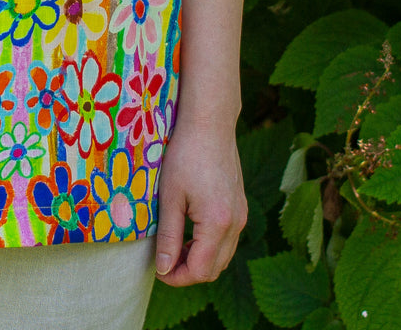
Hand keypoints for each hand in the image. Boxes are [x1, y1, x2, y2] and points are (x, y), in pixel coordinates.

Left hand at [153, 120, 247, 285]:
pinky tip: (189, 232)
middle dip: (188, 272)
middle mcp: (236, 224)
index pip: (201, 270)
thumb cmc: (185, 155)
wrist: (209, 124)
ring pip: (223, 255)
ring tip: (173, 247)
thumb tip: (163, 268)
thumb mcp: (170, 196)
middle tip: (163, 262)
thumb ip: (169, 236)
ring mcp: (242, 215)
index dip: (178, 277)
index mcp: (218, 223)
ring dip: (199, 259)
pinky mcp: (241, 207)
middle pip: (215, 268)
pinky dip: (209, 245)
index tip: (158, 271)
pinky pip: (228, 239)